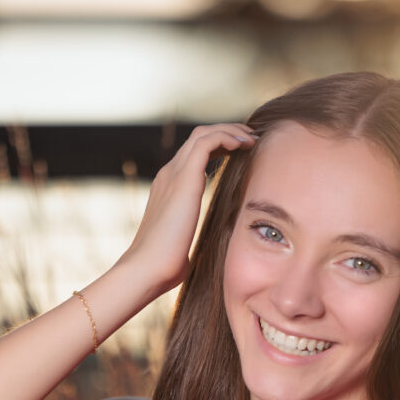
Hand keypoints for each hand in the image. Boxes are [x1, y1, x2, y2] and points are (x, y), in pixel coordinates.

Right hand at [118, 123, 256, 292]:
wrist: (147, 268)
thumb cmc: (164, 264)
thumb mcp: (182, 241)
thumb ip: (190, 232)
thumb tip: (204, 244)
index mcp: (168, 187)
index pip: (193, 154)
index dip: (218, 146)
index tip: (241, 152)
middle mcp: (168, 174)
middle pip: (199, 137)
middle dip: (227, 133)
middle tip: (251, 139)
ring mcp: (173, 173)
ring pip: (203, 134)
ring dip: (230, 131)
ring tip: (252, 138)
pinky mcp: (183, 177)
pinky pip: (207, 142)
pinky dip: (227, 137)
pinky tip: (244, 145)